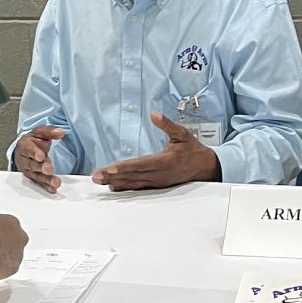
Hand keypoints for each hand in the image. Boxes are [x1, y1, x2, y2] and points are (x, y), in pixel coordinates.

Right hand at [13, 126, 65, 193]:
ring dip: (46, 180)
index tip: (41, 156)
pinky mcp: (33, 178)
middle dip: (41, 167)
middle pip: (32, 164)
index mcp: (24, 146)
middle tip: (48, 169)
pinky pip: (39, 183)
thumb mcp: (39, 132)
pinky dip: (46, 187)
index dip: (35, 153)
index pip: (29, 150)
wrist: (25, 149)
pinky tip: (52, 189)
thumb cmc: (32, 141)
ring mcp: (28, 170)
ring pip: (36, 176)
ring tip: (55, 182)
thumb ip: (49, 132)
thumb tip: (60, 132)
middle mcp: (24, 160)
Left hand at [91, 112, 220, 190]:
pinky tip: (112, 186)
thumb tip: (155, 114)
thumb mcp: (182, 134)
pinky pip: (138, 188)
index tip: (111, 167)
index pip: (141, 164)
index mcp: (165, 161)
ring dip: (115, 182)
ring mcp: (157, 182)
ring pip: (133, 183)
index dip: (126, 167)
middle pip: (133, 176)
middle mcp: (159, 174)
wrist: (205, 168)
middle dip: (113, 176)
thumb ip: (167, 125)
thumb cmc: (192, 150)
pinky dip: (124, 187)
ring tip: (99, 180)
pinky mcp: (156, 186)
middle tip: (96, 176)